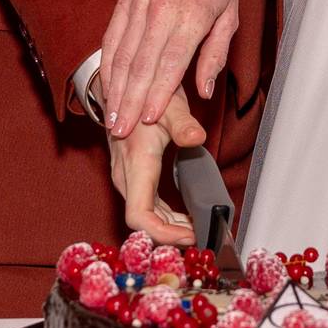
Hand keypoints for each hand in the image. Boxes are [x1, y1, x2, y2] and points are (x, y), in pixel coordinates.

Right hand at [101, 0, 239, 137]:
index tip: (148, 121)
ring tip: (110, 119)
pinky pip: (112, 39)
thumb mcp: (231, 17)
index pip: (169, 64)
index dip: (157, 95)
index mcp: (190, 16)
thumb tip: (203, 92)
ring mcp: (138, 5)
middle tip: (121, 132)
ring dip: (114, 89)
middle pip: (140, 65)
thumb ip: (215, 56)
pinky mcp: (125, 2)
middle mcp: (160, 11)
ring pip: (121, 54)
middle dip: (129, 102)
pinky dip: (107, 66)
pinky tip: (105, 88)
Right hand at [108, 86, 206, 244]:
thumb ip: (183, 123)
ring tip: (201, 232)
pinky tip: (187, 221)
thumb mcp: (169, 106)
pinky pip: (149, 209)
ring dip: (172, 230)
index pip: (139, 215)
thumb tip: (198, 137)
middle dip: (173, 237)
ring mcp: (128, 181)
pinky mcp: (135, 181)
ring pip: (147, 219)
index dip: (163, 233)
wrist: (123, 89)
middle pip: (145, 223)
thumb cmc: (144, 97)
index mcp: (135, 165)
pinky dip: (168, 220)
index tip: (190, 236)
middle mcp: (127, 178)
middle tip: (205, 239)